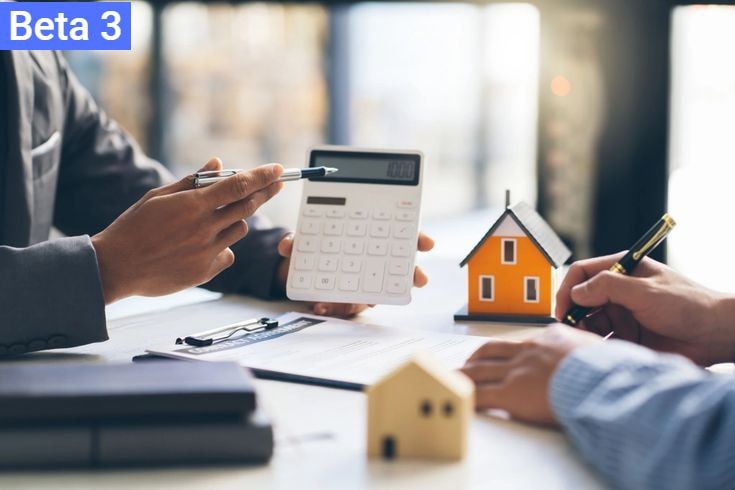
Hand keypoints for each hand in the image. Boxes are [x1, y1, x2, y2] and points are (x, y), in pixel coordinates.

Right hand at [92, 158, 283, 302]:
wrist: (116, 267)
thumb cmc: (134, 227)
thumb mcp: (158, 197)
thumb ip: (192, 181)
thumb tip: (218, 164)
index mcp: (192, 205)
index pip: (238, 186)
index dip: (262, 176)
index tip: (279, 170)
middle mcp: (204, 228)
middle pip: (248, 207)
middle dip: (265, 192)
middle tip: (276, 184)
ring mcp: (206, 252)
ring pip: (239, 229)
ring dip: (235, 219)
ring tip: (212, 220)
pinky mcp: (205, 272)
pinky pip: (228, 254)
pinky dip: (222, 247)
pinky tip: (201, 246)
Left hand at [275, 233, 434, 317]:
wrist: (294, 270)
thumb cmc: (312, 246)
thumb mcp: (303, 238)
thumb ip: (297, 239)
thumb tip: (287, 245)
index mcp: (370, 240)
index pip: (401, 237)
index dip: (417, 239)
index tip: (427, 242)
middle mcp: (372, 264)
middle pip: (399, 269)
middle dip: (411, 274)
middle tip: (418, 278)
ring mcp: (362, 284)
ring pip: (374, 294)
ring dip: (364, 298)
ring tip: (349, 300)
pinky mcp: (346, 301)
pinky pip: (346, 308)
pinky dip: (334, 308)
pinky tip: (321, 307)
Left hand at [462, 324, 600, 425]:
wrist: (606, 383)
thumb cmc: (613, 373)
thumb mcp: (604, 353)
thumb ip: (590, 354)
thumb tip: (603, 361)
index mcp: (552, 337)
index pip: (523, 342)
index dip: (509, 350)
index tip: (502, 355)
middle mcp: (530, 350)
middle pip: (492, 350)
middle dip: (477, 358)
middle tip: (468, 364)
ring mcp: (518, 370)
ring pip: (479, 369)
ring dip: (464, 375)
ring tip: (455, 380)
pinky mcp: (511, 392)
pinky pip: (481, 394)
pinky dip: (468, 397)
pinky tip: (460, 402)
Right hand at [556, 253, 734, 365]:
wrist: (715, 336)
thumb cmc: (688, 305)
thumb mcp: (645, 290)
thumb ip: (607, 287)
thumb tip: (575, 292)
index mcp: (622, 271)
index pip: (583, 273)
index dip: (568, 288)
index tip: (562, 308)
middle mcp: (619, 292)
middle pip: (582, 300)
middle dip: (574, 314)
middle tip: (570, 331)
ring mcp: (623, 314)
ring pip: (590, 322)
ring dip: (585, 332)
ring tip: (587, 344)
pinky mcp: (627, 337)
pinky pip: (602, 341)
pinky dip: (597, 346)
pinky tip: (601, 352)